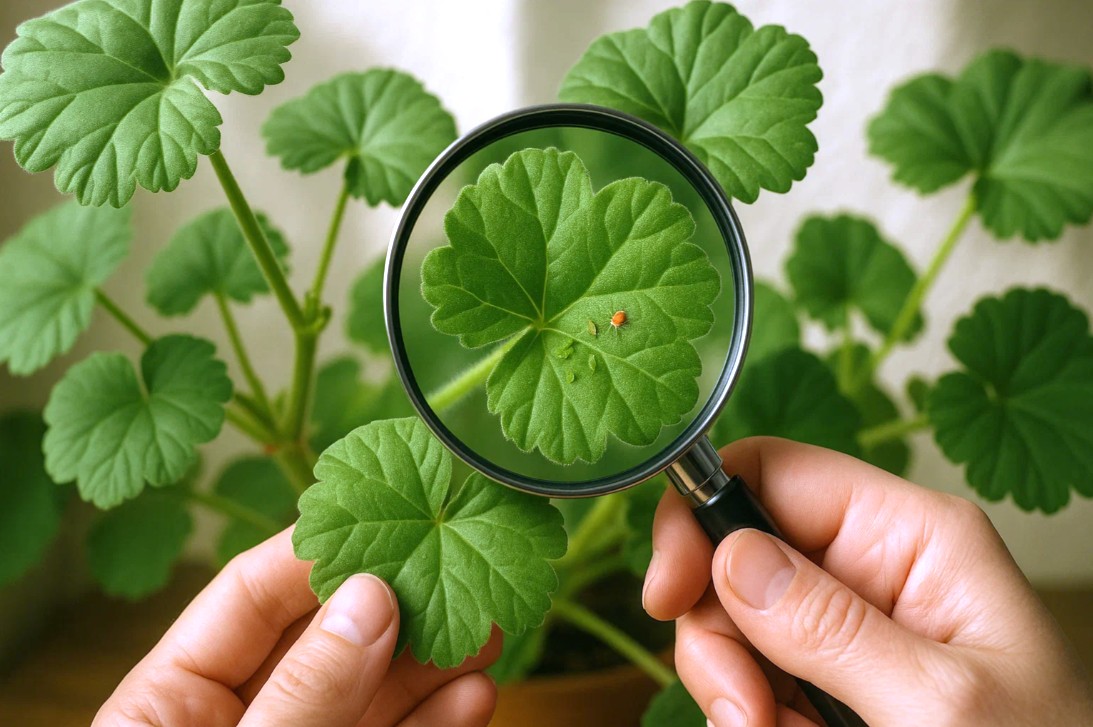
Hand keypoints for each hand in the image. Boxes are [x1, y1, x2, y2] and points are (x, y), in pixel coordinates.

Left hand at [94, 529, 498, 726]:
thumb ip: (302, 690)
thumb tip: (370, 597)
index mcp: (171, 703)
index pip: (249, 595)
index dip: (316, 547)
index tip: (381, 507)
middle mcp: (242, 717)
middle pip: (327, 638)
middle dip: (398, 600)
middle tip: (460, 555)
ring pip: (374, 691)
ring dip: (436, 657)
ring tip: (488, 618)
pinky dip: (442, 721)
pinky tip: (477, 692)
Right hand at [644, 437, 1092, 726]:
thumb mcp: (937, 705)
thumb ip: (830, 627)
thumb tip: (731, 554)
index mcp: (913, 537)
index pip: (775, 472)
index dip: (703, 515)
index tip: (667, 591)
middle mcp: (873, 567)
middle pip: (737, 554)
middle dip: (721, 632)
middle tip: (744, 710)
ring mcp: (848, 624)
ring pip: (734, 622)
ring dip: (734, 686)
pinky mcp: (830, 676)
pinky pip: (754, 676)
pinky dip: (752, 715)